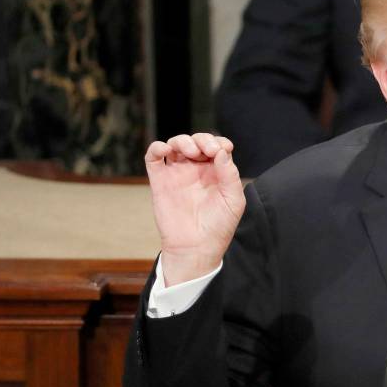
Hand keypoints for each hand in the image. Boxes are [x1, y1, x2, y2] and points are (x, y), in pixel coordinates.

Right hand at [144, 133, 245, 285]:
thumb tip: (222, 150)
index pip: (217, 146)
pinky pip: (153, 157)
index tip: (223, 149)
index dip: (219, 142)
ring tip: (192, 152)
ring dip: (183, 141)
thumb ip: (230, 174)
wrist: (196, 247)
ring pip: (176, 144)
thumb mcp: (233, 200)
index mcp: (216, 172)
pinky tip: (166, 150)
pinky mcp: (160, 180)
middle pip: (197, 141)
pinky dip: (157, 147)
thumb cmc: (218, 226)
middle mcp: (197, 170)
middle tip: (207, 150)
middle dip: (203, 139)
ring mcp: (177, 173)